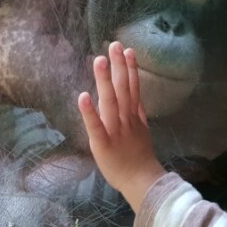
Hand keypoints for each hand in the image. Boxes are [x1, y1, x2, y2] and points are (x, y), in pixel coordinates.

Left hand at [78, 42, 165, 211]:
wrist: (141, 182)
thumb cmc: (139, 158)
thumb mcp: (143, 132)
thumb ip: (139, 114)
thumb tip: (137, 98)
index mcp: (134, 117)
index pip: (133, 88)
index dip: (130, 69)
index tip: (127, 51)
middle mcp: (125, 119)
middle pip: (123, 88)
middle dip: (118, 66)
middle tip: (114, 44)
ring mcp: (115, 130)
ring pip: (110, 101)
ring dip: (105, 80)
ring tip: (99, 60)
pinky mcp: (102, 143)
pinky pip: (95, 125)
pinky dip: (89, 111)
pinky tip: (83, 96)